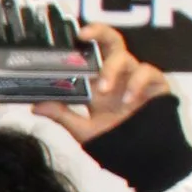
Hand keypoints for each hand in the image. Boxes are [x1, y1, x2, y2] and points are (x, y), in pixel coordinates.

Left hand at [34, 28, 169, 146]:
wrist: (146, 159)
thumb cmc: (117, 142)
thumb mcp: (84, 130)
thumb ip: (62, 115)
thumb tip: (36, 106)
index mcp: (97, 83)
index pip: (89, 55)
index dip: (78, 44)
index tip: (65, 40)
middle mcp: (117, 76)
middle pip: (110, 42)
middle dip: (99, 32)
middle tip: (84, 35)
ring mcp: (136, 79)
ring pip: (124, 56)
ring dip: (111, 69)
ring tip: (103, 90)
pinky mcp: (156, 85)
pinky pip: (148, 71)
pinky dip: (137, 82)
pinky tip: (130, 99)